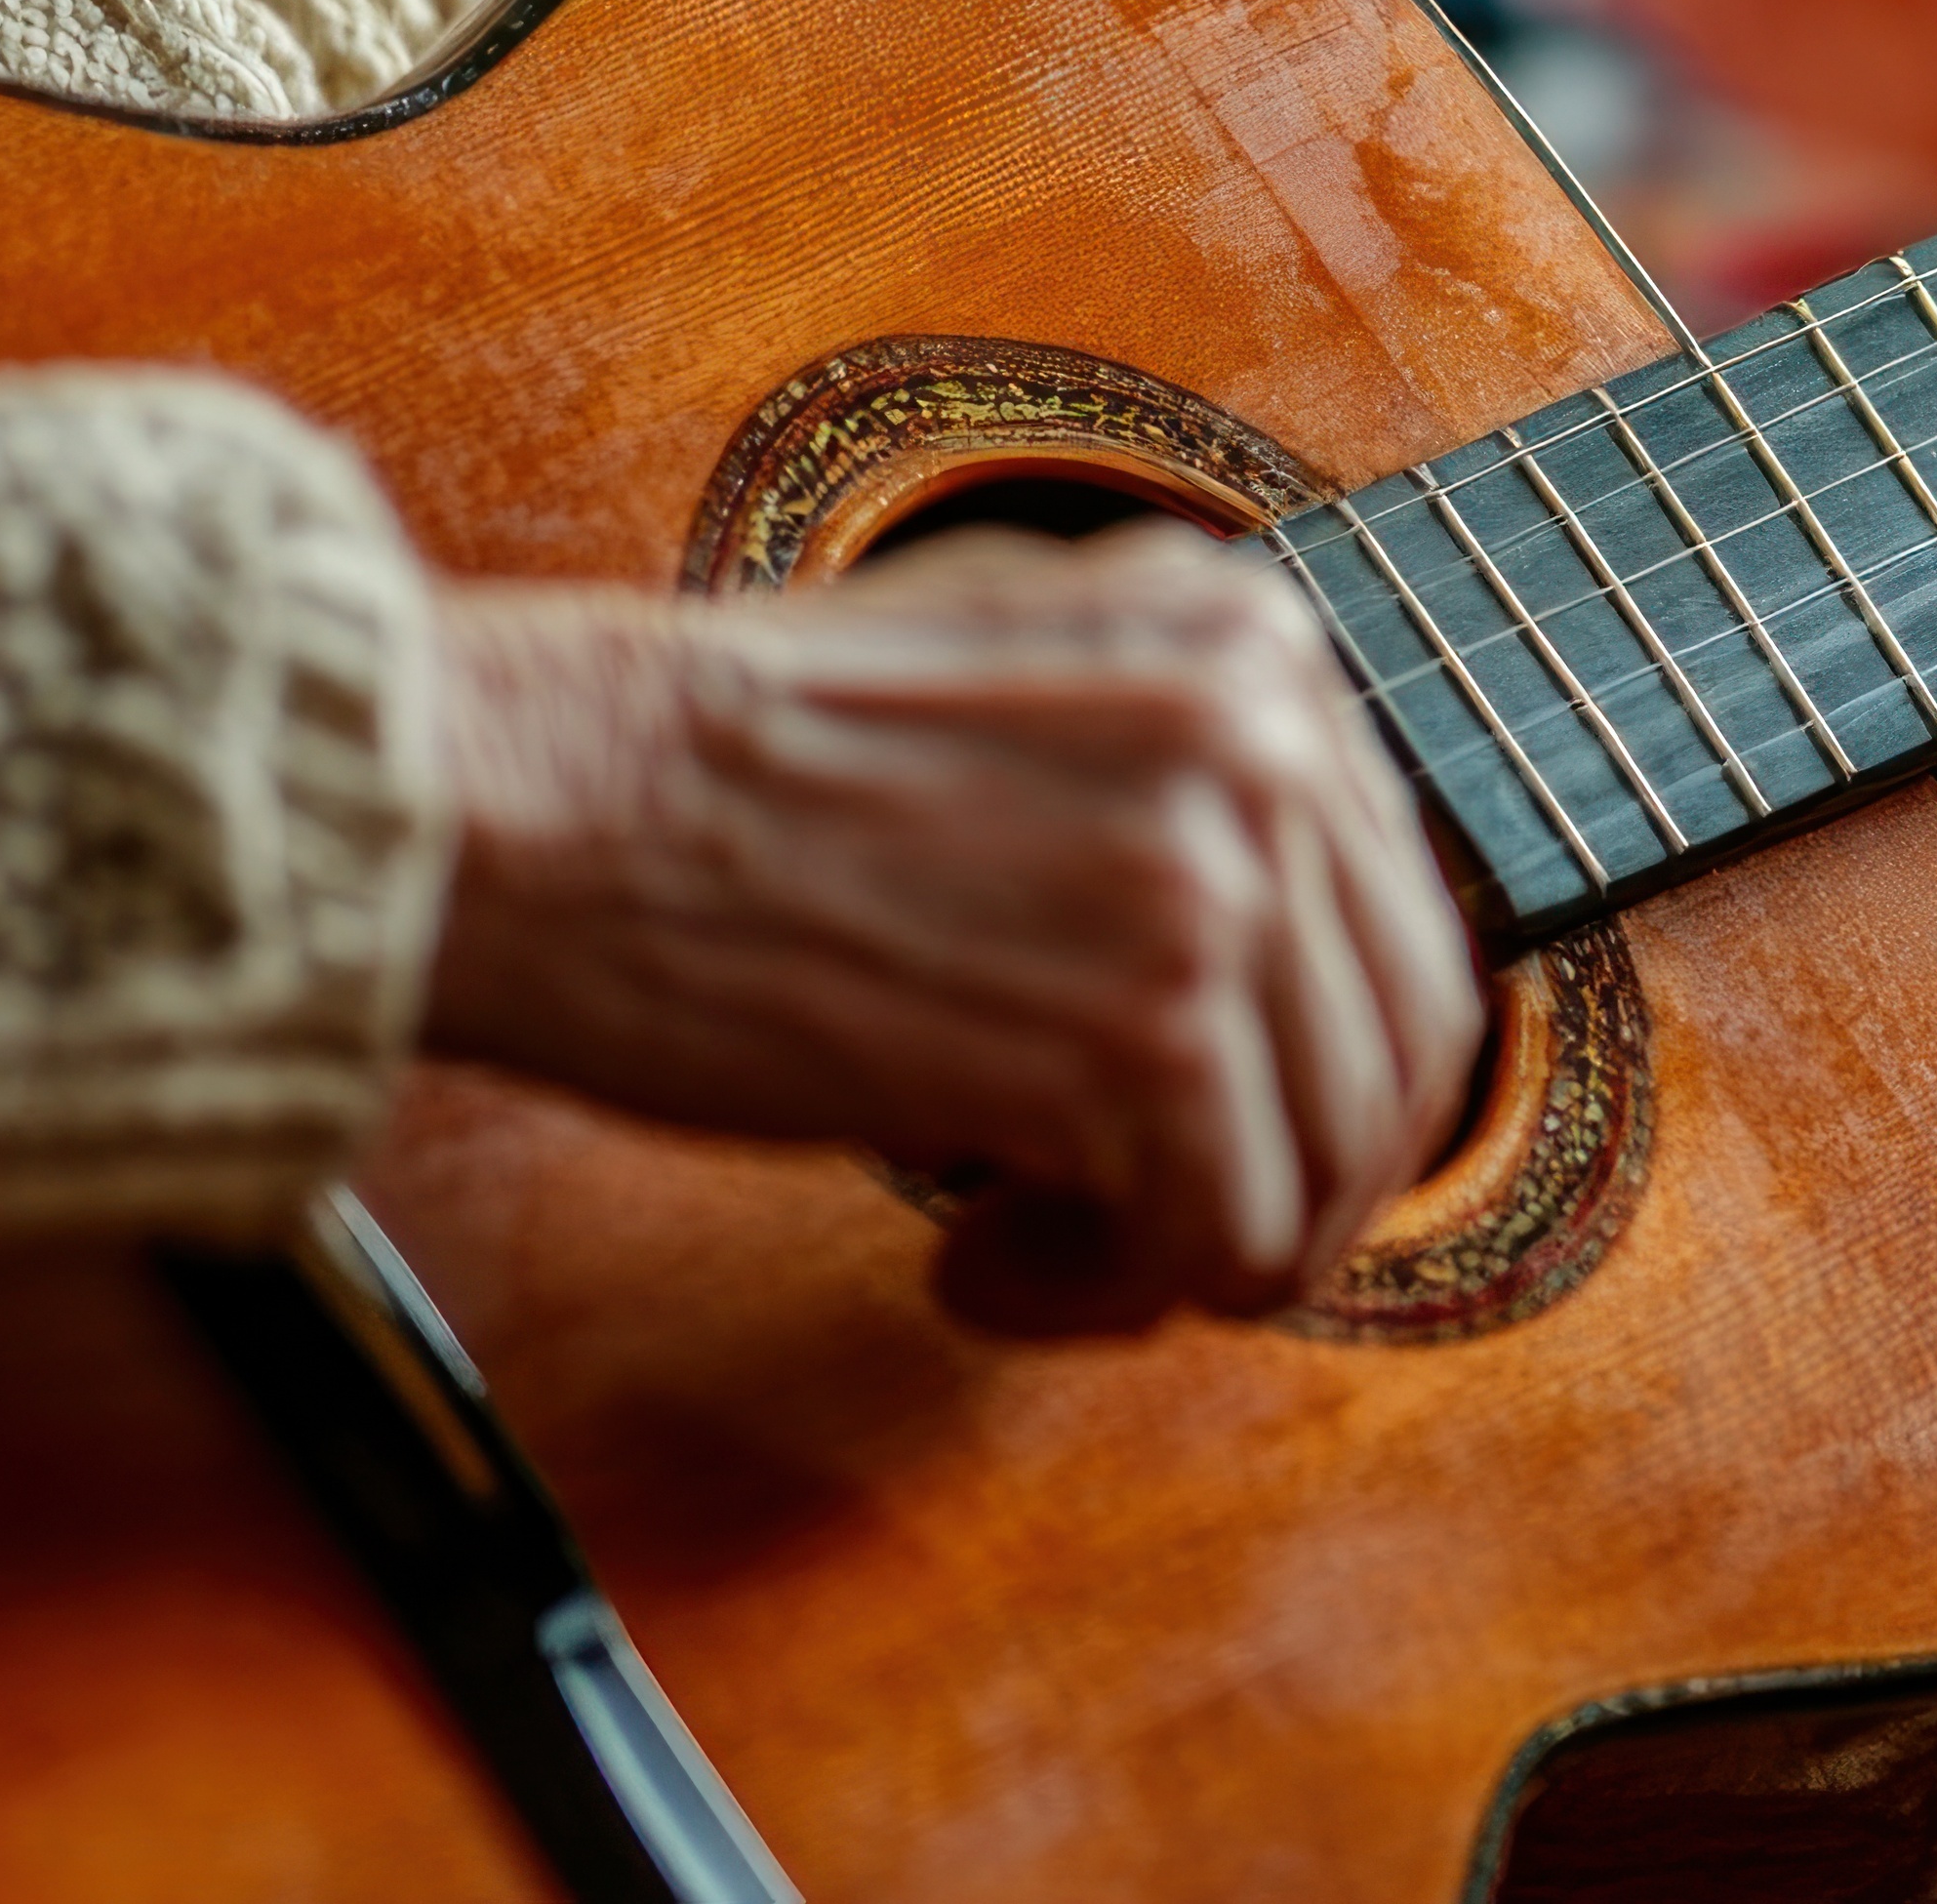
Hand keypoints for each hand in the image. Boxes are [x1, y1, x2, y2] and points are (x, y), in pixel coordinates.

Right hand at [414, 525, 1483, 1337]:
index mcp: (1248, 635)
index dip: (1293, 1059)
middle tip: (1125, 1228)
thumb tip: (1294, 942)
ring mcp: (1215, 884)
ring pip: (1323, 1172)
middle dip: (1271, 1179)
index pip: (1387, 906)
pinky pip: (1216, 1249)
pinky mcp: (1137, 1039)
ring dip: (1180, 1255)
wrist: (540, 800)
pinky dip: (1104, 1300)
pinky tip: (974, 1265)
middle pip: (1396, 1048)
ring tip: (1029, 1248)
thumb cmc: (713, 764)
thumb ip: (1168, 759)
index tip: (1159, 1111)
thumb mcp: (1007, 663)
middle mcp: (1267, 736)